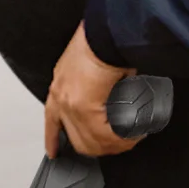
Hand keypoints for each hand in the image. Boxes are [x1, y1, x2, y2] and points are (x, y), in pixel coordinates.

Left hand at [43, 23, 140, 159]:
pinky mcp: (84, 107)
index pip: (51, 122)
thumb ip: (91, 91)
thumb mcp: (87, 70)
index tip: (54, 153)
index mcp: (59, 88)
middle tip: (123, 142)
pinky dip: (126, 136)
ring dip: (119, 143)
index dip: (53, 140)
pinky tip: (137, 130)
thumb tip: (111, 111)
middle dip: (103, 147)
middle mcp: (60, 98)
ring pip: (95, 143)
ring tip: (135, 135)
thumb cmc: (101, 45)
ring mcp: (70, 104)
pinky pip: (108, 136)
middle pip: (78, 142)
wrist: (104, 33)